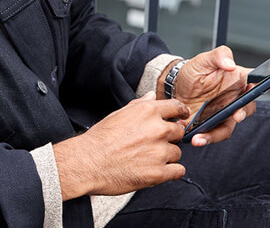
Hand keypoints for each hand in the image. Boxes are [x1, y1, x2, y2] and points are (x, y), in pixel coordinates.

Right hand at [52, 93, 188, 199]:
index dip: (180, 113)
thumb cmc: (99, 139)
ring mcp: (159, 152)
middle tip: (153, 144)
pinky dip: (170, 172)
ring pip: (177, 153)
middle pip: (178, 132)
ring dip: (167, 157)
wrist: (87, 162)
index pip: (176, 107)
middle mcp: (157, 130)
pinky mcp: (158, 173)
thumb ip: (139, 105)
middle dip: (169, 138)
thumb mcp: (119, 114)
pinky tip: (157, 171)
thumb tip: (152, 96)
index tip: (182, 117)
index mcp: (148, 112)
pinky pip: (178, 171)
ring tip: (147, 159)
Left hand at [173, 46, 254, 146]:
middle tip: (237, 115)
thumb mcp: (203, 59)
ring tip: (201, 137)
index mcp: (238, 78)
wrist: (176, 87)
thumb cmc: (194, 72)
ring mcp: (225, 112)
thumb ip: (218, 56)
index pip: (257, 79)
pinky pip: (214, 134)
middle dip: (244, 112)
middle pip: (247, 107)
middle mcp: (236, 98)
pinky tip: (194, 138)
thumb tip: (230, 63)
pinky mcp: (214, 124)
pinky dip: (205, 138)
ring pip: (229, 126)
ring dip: (217, 133)